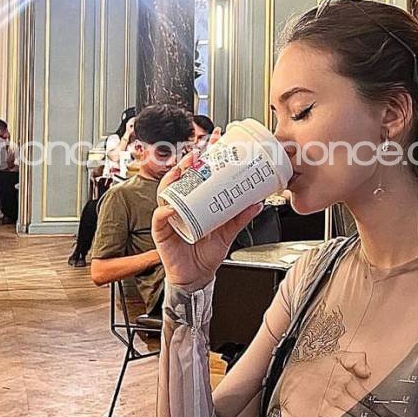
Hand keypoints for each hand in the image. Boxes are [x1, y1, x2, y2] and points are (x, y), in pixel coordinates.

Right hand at [151, 131, 263, 291]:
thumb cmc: (206, 253)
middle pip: (180, 178)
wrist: (197, 277)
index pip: (197, 174)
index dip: (203, 155)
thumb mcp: (228, 232)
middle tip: (198, 153)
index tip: (215, 139)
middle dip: (187, 162)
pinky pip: (160, 218)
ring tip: (184, 170)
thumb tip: (257, 202)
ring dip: (173, 179)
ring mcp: (170, 217)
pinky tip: (171, 207)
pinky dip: (165, 211)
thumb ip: (240, 217)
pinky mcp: (162, 232)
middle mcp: (180, 206)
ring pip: (166, 192)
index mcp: (194, 202)